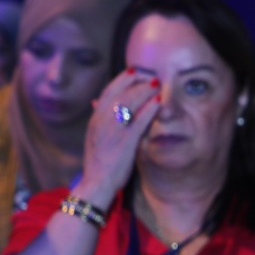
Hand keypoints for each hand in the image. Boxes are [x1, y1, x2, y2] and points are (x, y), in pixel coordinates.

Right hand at [74, 69, 160, 202]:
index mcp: (96, 118)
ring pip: (130, 102)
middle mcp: (102, 120)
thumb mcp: (94, 135)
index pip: (109, 90)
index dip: (123, 79)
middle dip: (139, 83)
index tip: (136, 72)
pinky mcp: (125, 142)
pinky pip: (139, 120)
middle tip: (153, 78)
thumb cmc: (98, 160)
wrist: (96, 182)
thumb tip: (97, 101)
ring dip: (145, 92)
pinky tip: (159, 103)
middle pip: (122, 92)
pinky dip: (150, 109)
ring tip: (158, 87)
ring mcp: (113, 130)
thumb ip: (99, 118)